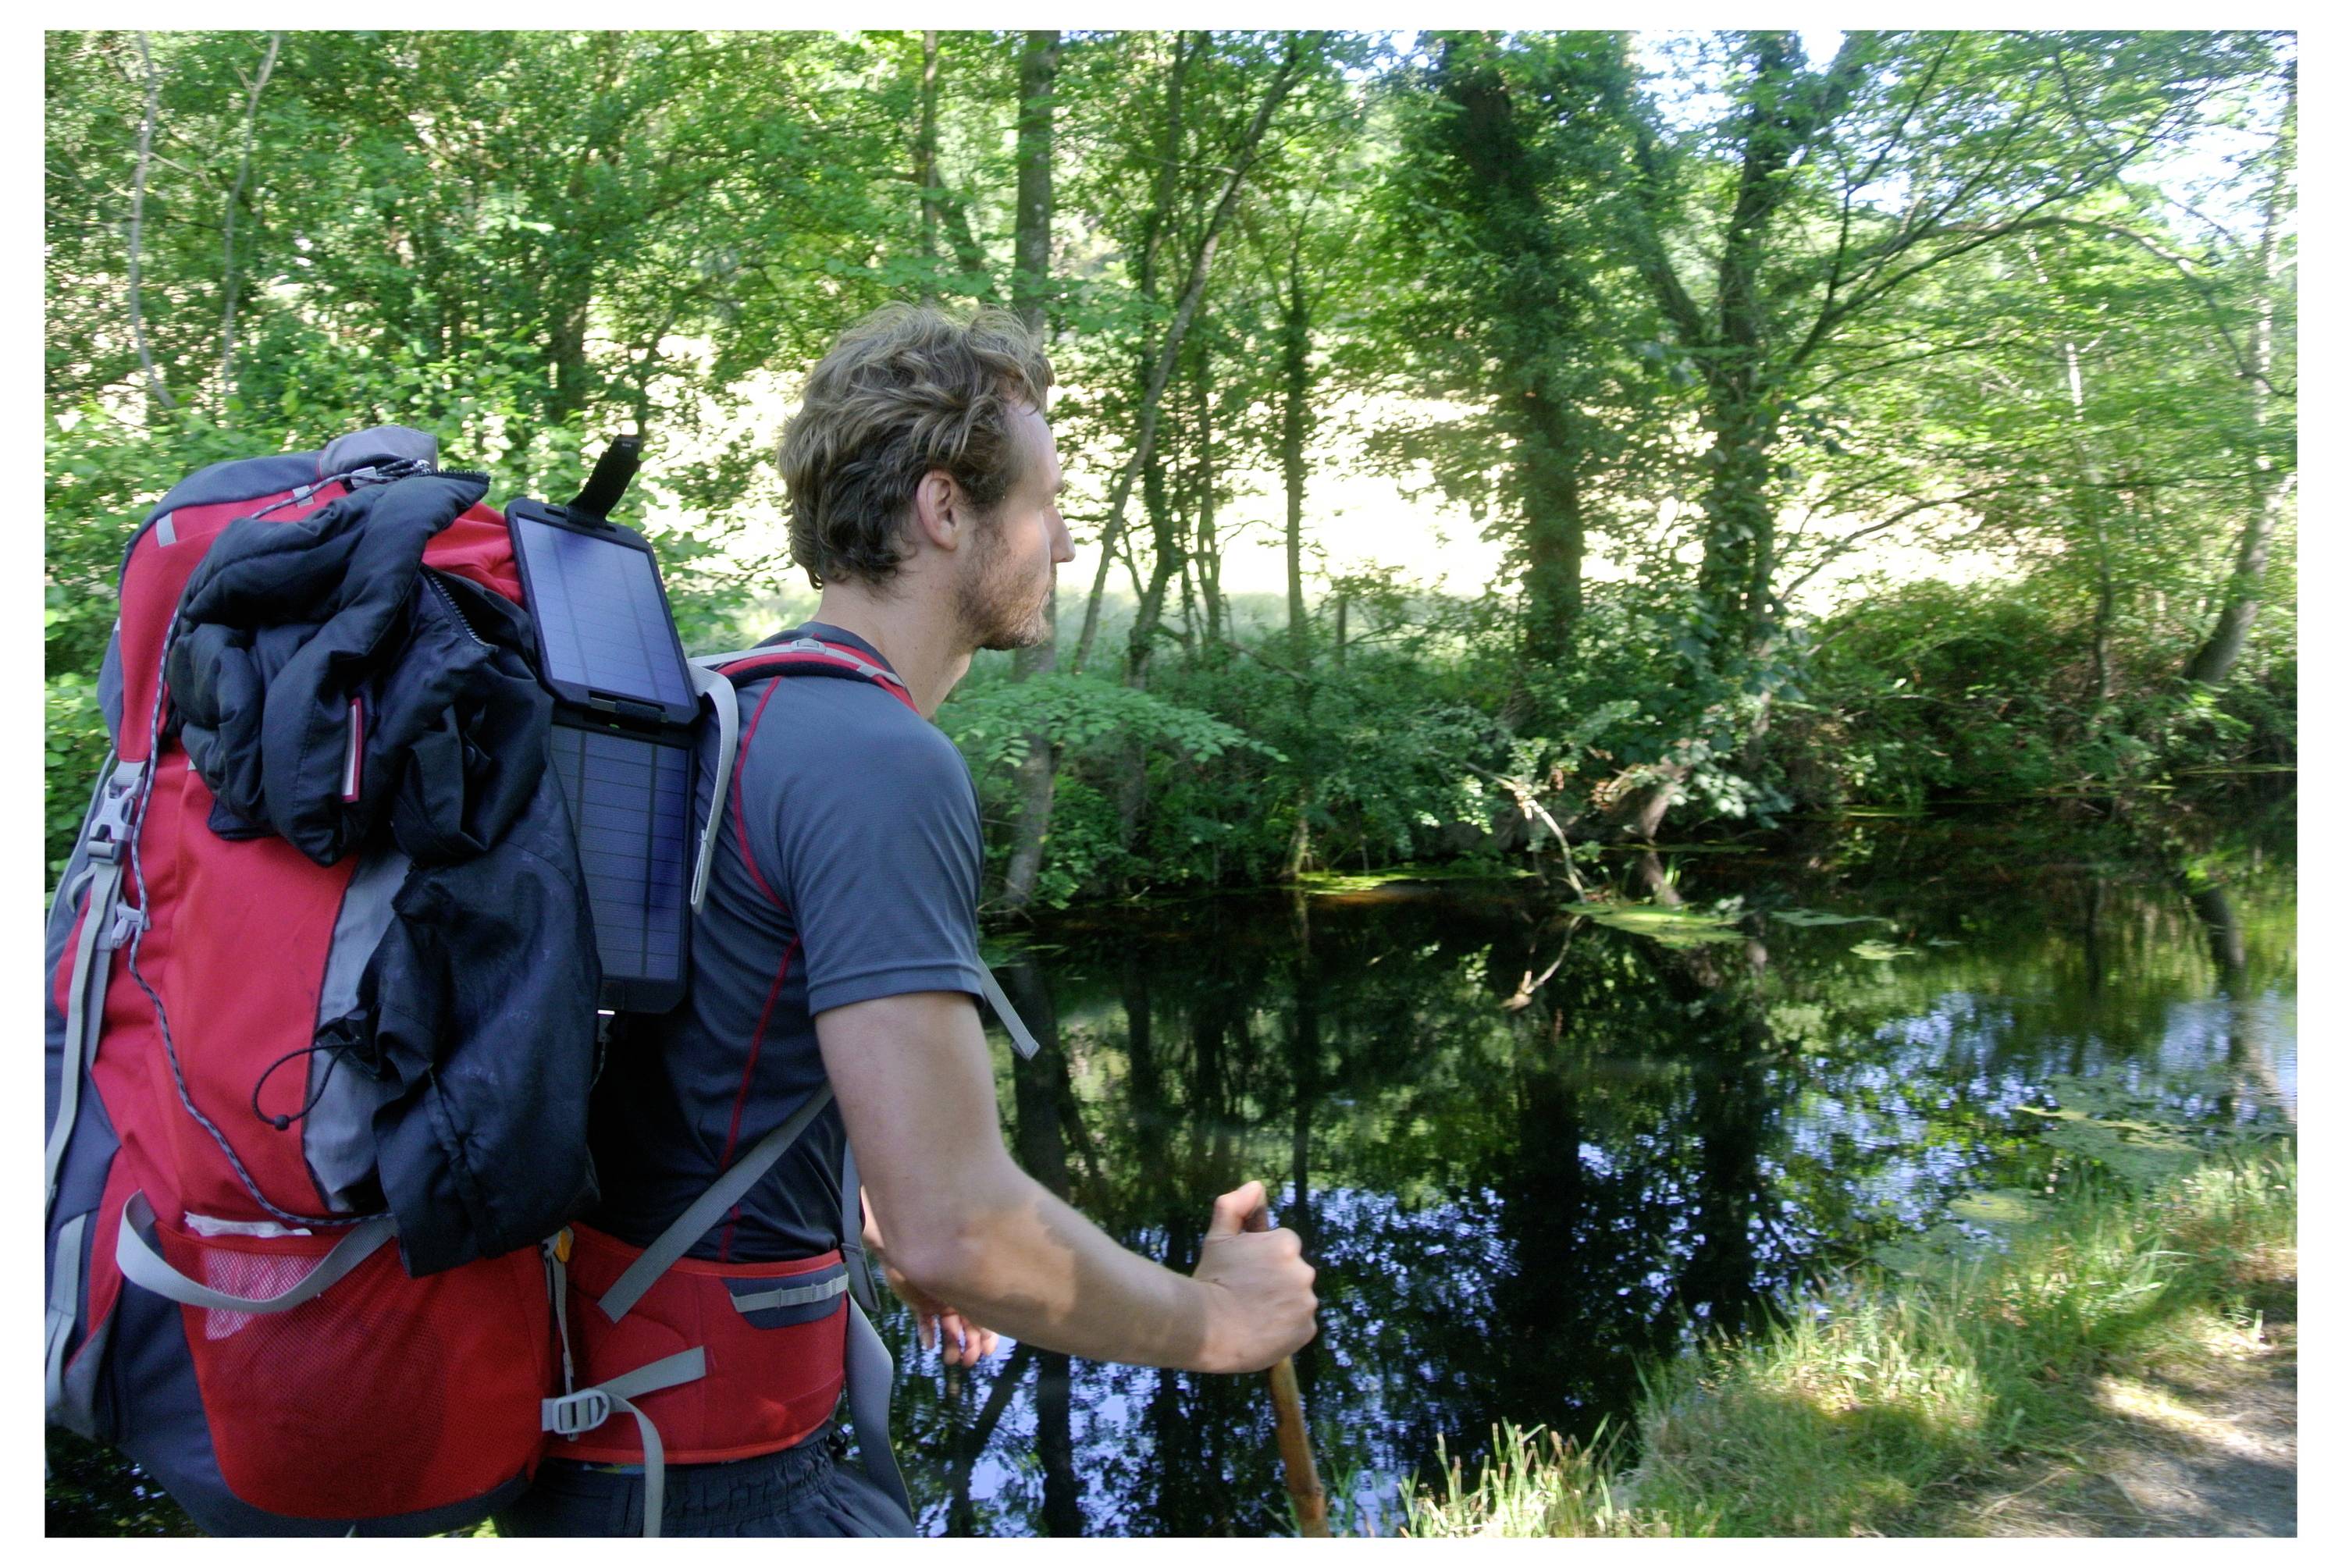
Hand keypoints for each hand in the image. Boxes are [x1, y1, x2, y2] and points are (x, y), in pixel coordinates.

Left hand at [864, 1183, 998, 1366]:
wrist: (904, 1241)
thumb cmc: (935, 1249)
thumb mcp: (955, 1272)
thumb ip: (971, 1286)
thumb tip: (993, 1306)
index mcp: (971, 1288)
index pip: (983, 1316)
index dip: (987, 1336)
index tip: (987, 1352)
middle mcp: (957, 1295)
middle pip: (967, 1326)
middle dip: (970, 1345)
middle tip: (968, 1361)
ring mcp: (939, 1300)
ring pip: (948, 1328)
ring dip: (951, 1344)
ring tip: (950, 1359)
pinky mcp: (920, 1303)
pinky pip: (925, 1323)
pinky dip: (927, 1334)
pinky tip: (929, 1345)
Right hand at [1190, 1180, 1317, 1374]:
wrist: (1208, 1329)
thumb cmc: (1211, 1280)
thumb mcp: (1218, 1238)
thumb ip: (1235, 1207)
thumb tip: (1255, 1186)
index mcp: (1285, 1244)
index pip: (1283, 1246)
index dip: (1262, 1260)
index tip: (1244, 1273)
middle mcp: (1303, 1271)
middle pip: (1292, 1273)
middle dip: (1275, 1281)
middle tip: (1246, 1295)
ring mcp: (1306, 1302)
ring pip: (1297, 1299)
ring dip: (1282, 1304)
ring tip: (1252, 1314)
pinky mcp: (1307, 1329)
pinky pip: (1300, 1325)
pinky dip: (1286, 1328)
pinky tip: (1262, 1330)